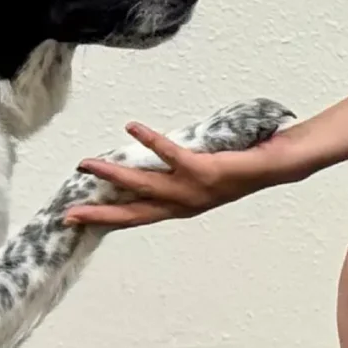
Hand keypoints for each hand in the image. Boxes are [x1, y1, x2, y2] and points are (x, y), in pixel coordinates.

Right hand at [64, 115, 304, 229]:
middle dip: (100, 213)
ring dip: (114, 174)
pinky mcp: (204, 170)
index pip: (138, 217)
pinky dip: (150, 140)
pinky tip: (132, 126)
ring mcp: (193, 190)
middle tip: (69, 212)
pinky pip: (171, 153)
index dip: (108, 220)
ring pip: (144, 185)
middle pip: (134, 212)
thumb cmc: (242, 168)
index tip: (78, 220)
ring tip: (87, 163)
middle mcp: (184, 205)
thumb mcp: (204, 178)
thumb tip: (150, 163)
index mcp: (182, 208)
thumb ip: (179, 175)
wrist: (278, 166)